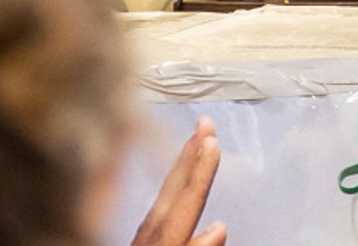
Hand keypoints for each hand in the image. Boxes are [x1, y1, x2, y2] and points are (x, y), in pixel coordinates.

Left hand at [131, 118, 225, 245]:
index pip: (188, 198)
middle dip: (191, 152)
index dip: (202, 168)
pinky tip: (174, 181)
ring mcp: (142, 234)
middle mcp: (151, 231)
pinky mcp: (139, 239)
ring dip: (181, 163)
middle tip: (205, 122)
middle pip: (174, 186)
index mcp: (164, 239)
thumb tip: (219, 227)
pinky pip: (157, 204)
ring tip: (194, 141)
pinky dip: (169, 184)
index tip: (213, 140)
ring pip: (164, 193)